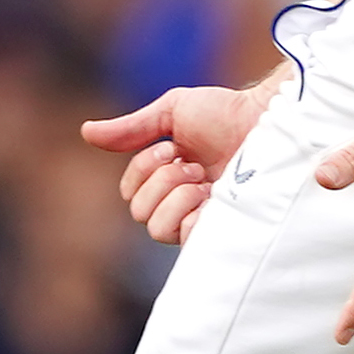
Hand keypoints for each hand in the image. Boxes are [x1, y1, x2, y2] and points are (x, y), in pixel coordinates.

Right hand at [82, 76, 277, 242]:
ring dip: (174, 198)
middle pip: (140, 213)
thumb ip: (131, 129)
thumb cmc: (225, 113)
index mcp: (166, 178)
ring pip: (157, 229)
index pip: (131, 192)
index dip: (144, 170)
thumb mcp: (171, 113)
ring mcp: (201, 218)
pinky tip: (211, 197)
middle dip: (160, 182)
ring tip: (202, 179)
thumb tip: (85, 132)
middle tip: (192, 163)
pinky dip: (192, 218)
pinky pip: (188, 240)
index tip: (172, 147)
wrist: (268, 118)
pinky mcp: (222, 230)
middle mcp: (181, 202)